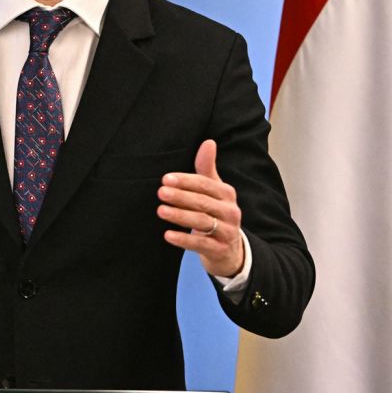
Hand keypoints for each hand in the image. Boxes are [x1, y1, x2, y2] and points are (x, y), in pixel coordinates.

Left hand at [157, 139, 244, 278]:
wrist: (229, 250)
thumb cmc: (216, 214)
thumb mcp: (214, 191)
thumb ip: (207, 168)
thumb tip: (208, 141)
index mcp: (227, 194)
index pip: (205, 184)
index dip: (186, 181)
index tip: (166, 179)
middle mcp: (230, 211)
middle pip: (203, 202)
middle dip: (181, 196)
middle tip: (161, 192)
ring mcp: (227, 231)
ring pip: (202, 222)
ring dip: (180, 216)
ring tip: (161, 211)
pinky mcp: (220, 250)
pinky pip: (201, 244)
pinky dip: (184, 240)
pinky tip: (168, 235)